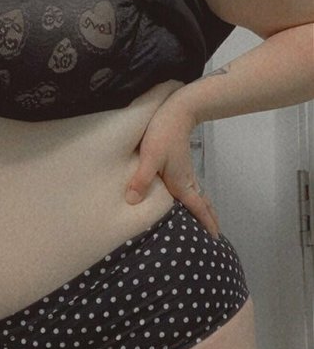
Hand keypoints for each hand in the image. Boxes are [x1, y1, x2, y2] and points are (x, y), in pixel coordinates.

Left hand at [125, 92, 220, 238]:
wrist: (178, 110)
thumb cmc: (163, 134)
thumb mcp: (150, 157)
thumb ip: (142, 179)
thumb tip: (132, 201)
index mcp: (181, 183)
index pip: (197, 208)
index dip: (206, 223)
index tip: (215, 237)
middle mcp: (187, 180)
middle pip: (203, 204)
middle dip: (210, 219)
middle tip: (215, 235)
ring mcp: (186, 172)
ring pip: (199, 195)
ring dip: (205, 208)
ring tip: (208, 219)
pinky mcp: (182, 164)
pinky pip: (194, 187)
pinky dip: (198, 197)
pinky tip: (192, 197)